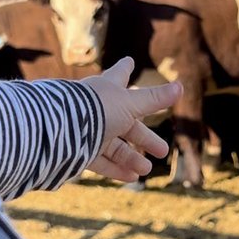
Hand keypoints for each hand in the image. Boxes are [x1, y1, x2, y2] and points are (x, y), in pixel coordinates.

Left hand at [83, 57, 181, 182]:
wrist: (59, 130)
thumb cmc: (96, 108)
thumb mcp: (131, 103)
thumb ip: (155, 99)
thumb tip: (180, 86)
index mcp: (108, 90)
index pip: (119, 75)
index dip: (125, 68)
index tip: (129, 60)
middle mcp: (97, 109)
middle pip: (125, 122)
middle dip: (144, 136)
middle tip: (163, 149)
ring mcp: (87, 131)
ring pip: (114, 146)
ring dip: (131, 158)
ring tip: (146, 169)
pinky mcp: (79, 151)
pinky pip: (100, 161)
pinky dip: (116, 169)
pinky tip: (132, 177)